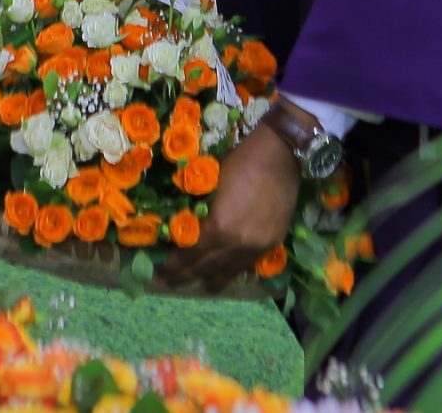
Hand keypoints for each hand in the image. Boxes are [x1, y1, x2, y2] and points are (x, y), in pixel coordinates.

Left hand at [160, 115, 299, 288]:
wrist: (279, 155)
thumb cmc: (240, 163)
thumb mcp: (210, 186)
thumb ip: (200, 214)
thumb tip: (185, 231)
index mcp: (218, 227)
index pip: (190, 254)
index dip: (175, 264)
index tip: (163, 271)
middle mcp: (237, 244)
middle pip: (206, 267)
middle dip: (186, 276)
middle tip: (170, 282)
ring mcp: (256, 247)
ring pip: (228, 271)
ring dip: (210, 279)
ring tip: (199, 287)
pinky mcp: (271, 243)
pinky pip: (246, 265)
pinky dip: (233, 272)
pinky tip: (225, 276)